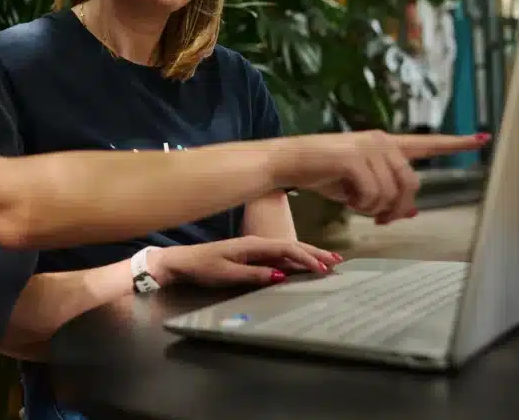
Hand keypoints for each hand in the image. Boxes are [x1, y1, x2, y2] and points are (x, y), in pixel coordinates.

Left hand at [148, 236, 342, 287]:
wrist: (181, 261)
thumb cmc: (201, 267)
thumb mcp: (226, 273)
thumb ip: (253, 275)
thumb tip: (281, 275)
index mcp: (252, 245)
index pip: (286, 249)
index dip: (306, 258)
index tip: (323, 268)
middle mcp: (256, 243)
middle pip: (291, 246)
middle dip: (314, 253)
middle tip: (337, 262)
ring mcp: (254, 248)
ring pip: (287, 249)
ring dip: (307, 254)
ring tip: (328, 261)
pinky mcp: (251, 255)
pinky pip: (278, 255)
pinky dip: (294, 258)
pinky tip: (303, 264)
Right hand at [272, 130, 489, 223]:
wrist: (288, 162)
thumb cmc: (322, 173)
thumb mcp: (358, 186)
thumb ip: (386, 194)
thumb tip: (410, 211)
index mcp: (385, 144)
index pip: (426, 144)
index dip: (455, 144)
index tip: (482, 138)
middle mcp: (382, 142)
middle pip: (411, 185)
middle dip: (397, 209)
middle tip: (379, 220)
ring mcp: (369, 148)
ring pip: (392, 194)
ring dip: (375, 208)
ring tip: (356, 204)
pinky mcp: (355, 158)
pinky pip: (372, 195)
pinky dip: (361, 205)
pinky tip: (347, 199)